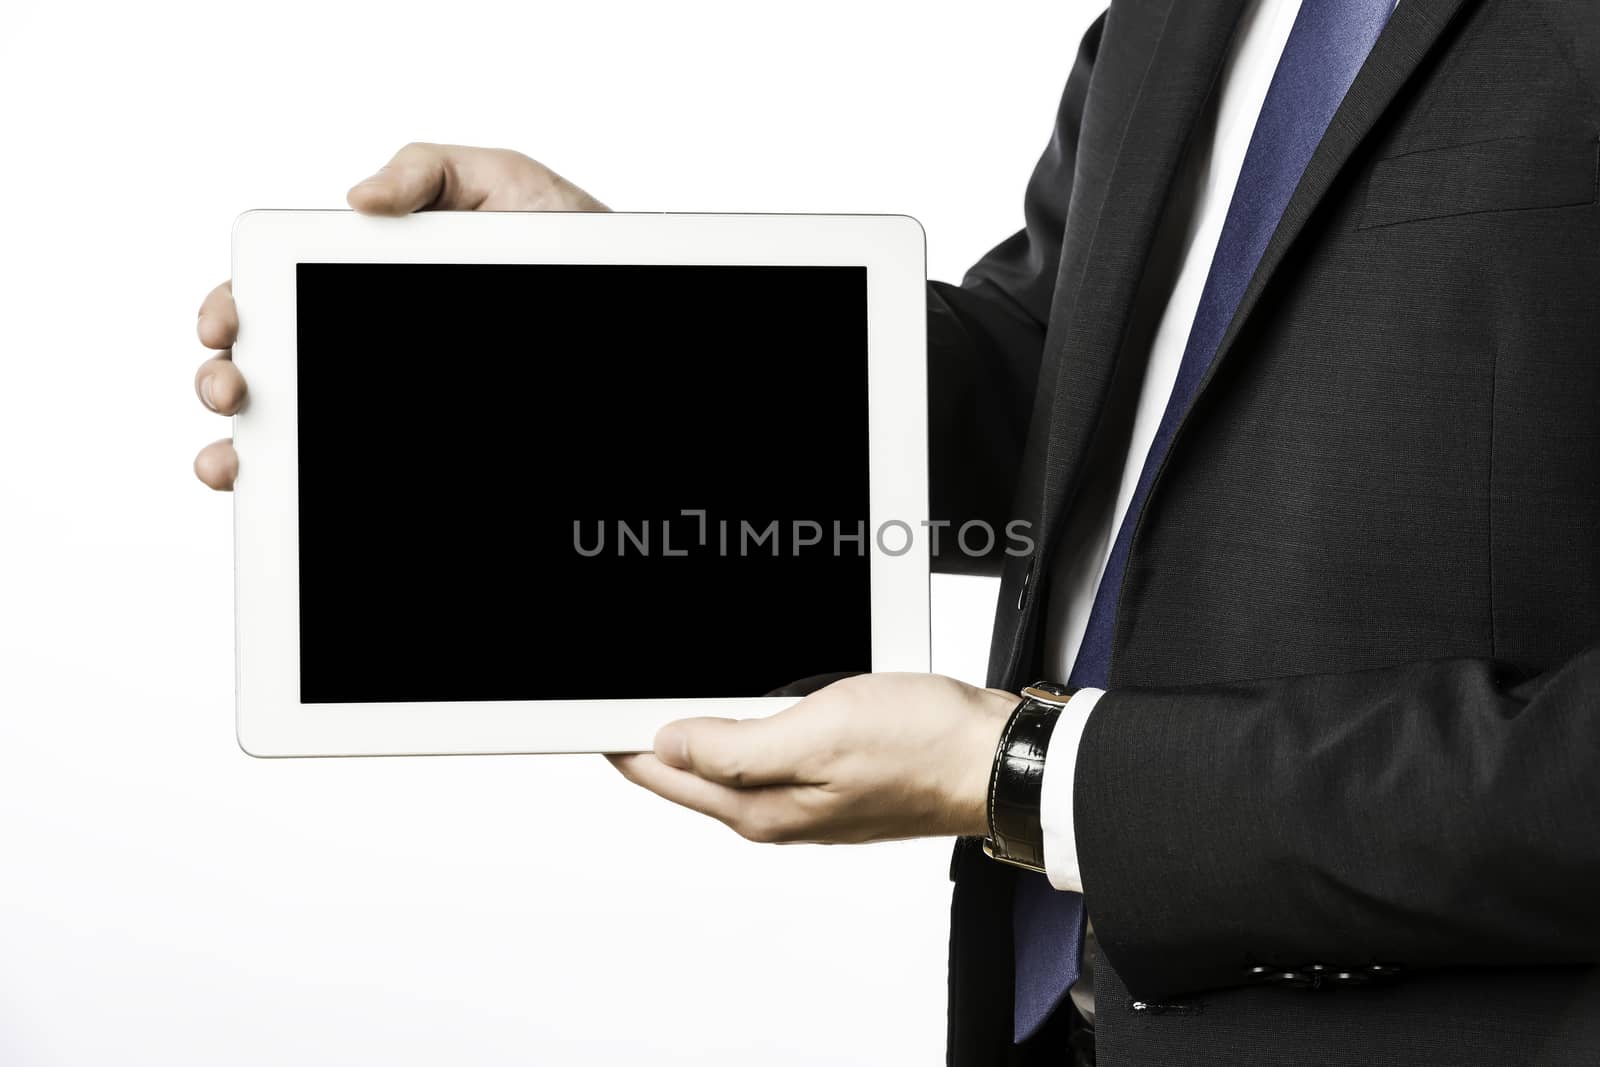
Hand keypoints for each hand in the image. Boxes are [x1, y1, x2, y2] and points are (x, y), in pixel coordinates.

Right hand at [192, 143, 606, 488]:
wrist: (628, 297)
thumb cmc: (566, 243)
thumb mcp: (503, 184)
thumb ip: (428, 173)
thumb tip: (357, 199)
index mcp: (362, 278)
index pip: (275, 296)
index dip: (232, 311)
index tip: (229, 325)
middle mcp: (362, 341)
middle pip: (267, 369)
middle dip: (224, 379)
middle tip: (233, 387)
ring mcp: (388, 398)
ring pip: (294, 431)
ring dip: (246, 446)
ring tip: (240, 457)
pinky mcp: (417, 445)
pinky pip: (351, 475)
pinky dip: (304, 492)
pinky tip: (282, 498)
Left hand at [609, 674, 1015, 843]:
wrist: (992, 758)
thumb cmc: (921, 746)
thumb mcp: (816, 733)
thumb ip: (735, 747)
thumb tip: (669, 744)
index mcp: (761, 809)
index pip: (663, 773)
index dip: (619, 739)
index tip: (590, 710)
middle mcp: (775, 811)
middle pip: (688, 770)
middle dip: (651, 732)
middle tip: (620, 692)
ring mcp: (803, 796)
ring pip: (725, 758)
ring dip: (696, 727)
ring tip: (664, 694)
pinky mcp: (829, 777)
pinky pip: (764, 750)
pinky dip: (741, 724)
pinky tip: (740, 702)